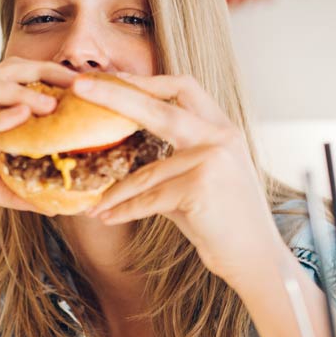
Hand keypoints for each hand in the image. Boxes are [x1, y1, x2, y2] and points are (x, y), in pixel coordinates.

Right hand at [0, 58, 76, 237]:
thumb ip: (15, 187)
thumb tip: (52, 204)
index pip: (12, 76)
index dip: (46, 75)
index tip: (80, 83)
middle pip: (3, 71)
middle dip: (43, 73)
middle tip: (78, 81)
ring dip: (22, 93)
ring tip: (54, 103)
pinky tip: (21, 118)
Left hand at [75, 72, 283, 286]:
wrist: (257, 258)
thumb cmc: (224, 222)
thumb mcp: (201, 179)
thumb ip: (170, 160)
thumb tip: (122, 152)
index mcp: (222, 129)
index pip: (183, 88)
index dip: (145, 81)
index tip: (111, 78)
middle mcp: (219, 138)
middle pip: (158, 107)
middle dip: (115, 94)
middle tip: (78, 86)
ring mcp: (211, 160)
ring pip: (146, 172)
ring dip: (115, 193)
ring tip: (93, 205)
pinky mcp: (200, 187)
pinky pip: (148, 199)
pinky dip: (124, 211)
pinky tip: (106, 218)